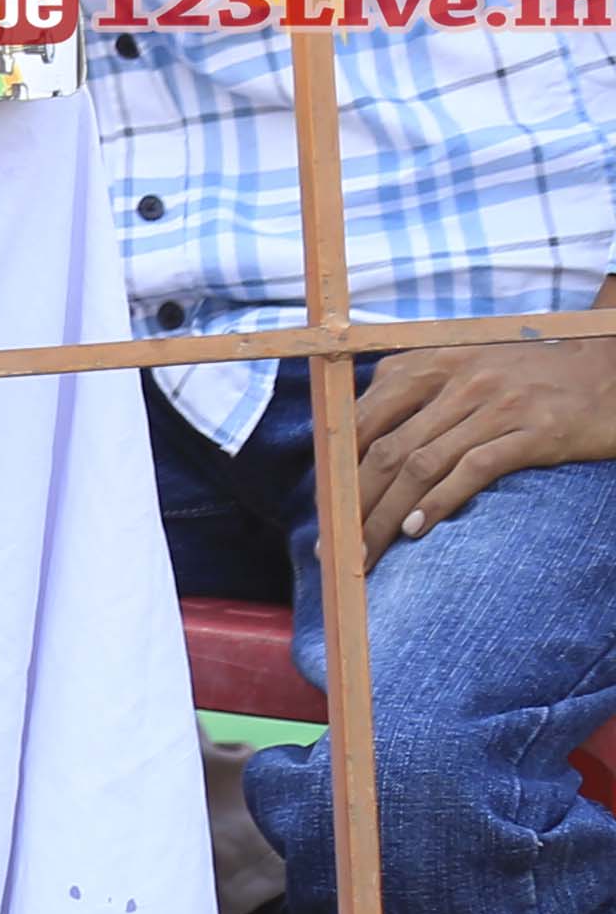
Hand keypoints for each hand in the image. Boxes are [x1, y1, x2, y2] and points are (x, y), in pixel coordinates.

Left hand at [354, 317, 615, 545]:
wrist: (606, 369)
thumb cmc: (526, 375)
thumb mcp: (462, 367)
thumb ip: (414, 394)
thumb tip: (354, 440)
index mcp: (430, 362)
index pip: (364, 419)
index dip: (338, 468)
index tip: (325, 509)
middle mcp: (458, 379)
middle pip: (387, 449)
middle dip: (354, 503)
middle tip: (335, 545)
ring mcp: (496, 405)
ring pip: (422, 465)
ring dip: (387, 515)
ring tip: (367, 552)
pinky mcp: (535, 432)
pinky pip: (474, 469)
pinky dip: (440, 501)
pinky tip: (418, 529)